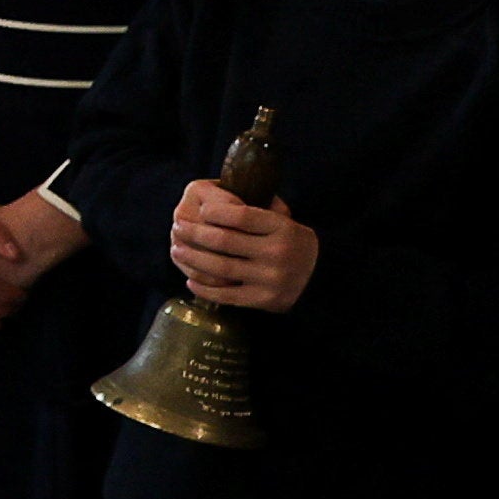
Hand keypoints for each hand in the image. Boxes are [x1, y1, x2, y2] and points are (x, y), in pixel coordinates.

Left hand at [165, 178, 315, 313]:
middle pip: (224, 240)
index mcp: (281, 228)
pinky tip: (190, 281)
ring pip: (221, 267)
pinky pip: (227, 295)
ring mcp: (269, 278)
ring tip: (177, 250)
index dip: (215, 211)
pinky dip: (205, 289)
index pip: (241, 215)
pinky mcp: (263, 299)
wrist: (322, 278)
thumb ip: (257, 209)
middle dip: (195, 233)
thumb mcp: (285, 221)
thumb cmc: (293, 243)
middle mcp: (275, 252)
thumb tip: (217, 199)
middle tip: (178, 227)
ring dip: (193, 259)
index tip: (200, 209)